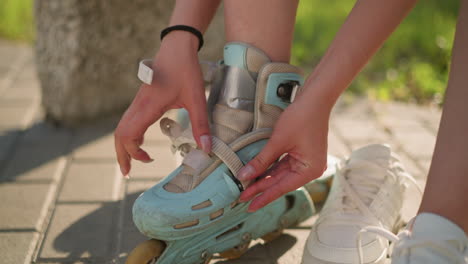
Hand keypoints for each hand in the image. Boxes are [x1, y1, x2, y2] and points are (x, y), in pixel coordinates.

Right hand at [114, 32, 210, 176]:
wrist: (177, 46)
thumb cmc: (185, 69)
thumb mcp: (196, 98)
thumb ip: (201, 124)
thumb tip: (206, 149)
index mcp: (148, 107)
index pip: (129, 135)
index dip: (133, 153)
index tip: (147, 161)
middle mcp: (138, 105)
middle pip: (120, 134)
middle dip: (121, 154)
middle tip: (127, 172)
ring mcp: (138, 101)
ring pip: (122, 127)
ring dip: (125, 144)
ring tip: (133, 160)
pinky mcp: (142, 99)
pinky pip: (129, 120)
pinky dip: (129, 134)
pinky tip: (140, 140)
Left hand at [236, 97, 329, 211]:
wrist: (315, 98)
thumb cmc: (301, 118)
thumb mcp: (278, 141)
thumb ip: (261, 161)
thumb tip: (243, 176)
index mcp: (309, 171)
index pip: (281, 188)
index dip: (263, 197)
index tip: (249, 206)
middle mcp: (310, 169)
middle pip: (280, 182)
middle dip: (260, 189)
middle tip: (241, 198)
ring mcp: (306, 162)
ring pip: (280, 174)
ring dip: (263, 179)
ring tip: (245, 189)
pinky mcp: (301, 154)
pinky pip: (282, 165)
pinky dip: (269, 169)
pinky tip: (256, 175)